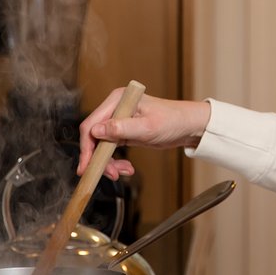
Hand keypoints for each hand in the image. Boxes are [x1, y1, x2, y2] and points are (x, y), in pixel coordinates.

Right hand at [77, 88, 211, 179]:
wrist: (188, 126)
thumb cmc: (173, 121)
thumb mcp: (147, 127)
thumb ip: (121, 129)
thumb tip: (96, 132)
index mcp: (117, 100)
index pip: (91, 124)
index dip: (87, 147)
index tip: (87, 166)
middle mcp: (114, 108)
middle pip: (94, 137)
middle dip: (99, 158)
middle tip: (110, 174)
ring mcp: (118, 120)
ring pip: (101, 146)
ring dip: (108, 162)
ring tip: (123, 172)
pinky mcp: (123, 132)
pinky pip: (111, 149)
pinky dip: (115, 161)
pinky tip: (126, 168)